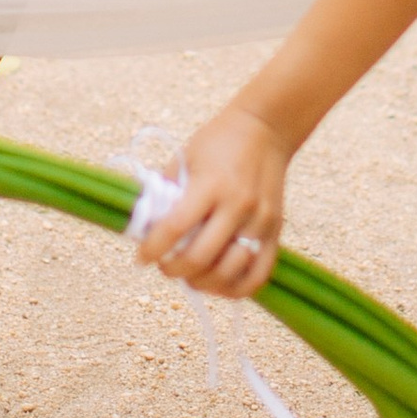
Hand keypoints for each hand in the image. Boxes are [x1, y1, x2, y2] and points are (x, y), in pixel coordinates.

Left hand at [134, 102, 294, 297]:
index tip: (141, 257)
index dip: (151, 249)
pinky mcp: (276, 232)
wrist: (266, 128)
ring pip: (229, 273)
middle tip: (165, 265)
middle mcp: (237, 205)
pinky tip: (217, 283)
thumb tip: (145, 229)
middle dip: (173, 270)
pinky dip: (235, 289)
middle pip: (200, 258)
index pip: (174, 228)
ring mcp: (260, 221)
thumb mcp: (185, 158)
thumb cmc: (218, 142)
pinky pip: (258, 275)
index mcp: (210, 184)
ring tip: (189, 275)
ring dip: (201, 283)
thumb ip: (166, 193)